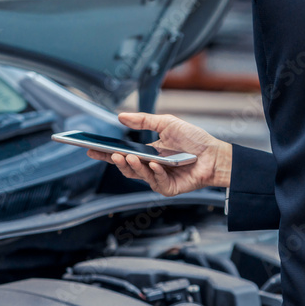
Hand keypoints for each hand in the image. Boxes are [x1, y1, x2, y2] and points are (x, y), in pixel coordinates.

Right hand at [87, 112, 231, 195]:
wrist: (214, 154)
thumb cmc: (193, 140)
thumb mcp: (166, 123)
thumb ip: (144, 121)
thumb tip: (121, 116)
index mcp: (147, 153)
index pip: (121, 154)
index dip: (105, 153)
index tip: (90, 148)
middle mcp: (149, 168)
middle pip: (125, 167)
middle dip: (114, 161)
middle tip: (107, 154)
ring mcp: (158, 179)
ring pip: (138, 175)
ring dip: (132, 166)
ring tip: (126, 156)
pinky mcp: (168, 188)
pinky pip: (156, 182)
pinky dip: (154, 172)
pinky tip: (154, 164)